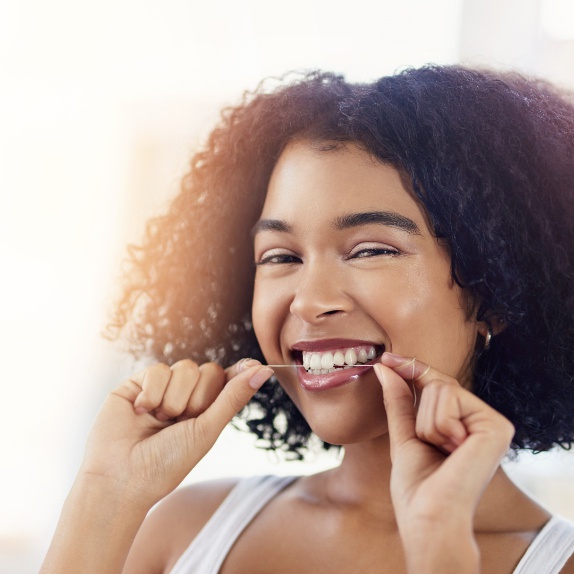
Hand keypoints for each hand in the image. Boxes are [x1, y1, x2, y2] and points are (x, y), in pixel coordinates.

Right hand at [80, 358, 273, 506]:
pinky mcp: (138, 383)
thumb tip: (265, 370)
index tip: (254, 364)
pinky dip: (153, 392)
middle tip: (182, 421)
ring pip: (185, 368)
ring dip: (175, 398)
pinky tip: (141, 411)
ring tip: (159, 422)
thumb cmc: (166, 463)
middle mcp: (186, 397)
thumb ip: (233, 397)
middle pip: (209, 370)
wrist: (121, 479)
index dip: (240, 372)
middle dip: (199, 397)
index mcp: (206, 410)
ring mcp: (163, 389)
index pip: (228, 380)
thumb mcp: (207, 430)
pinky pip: (158, 369)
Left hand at [374, 353, 514, 572]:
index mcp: (465, 425)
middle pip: (438, 383)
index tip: (385, 357)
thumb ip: (399, 400)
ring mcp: (493, 423)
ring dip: (426, 423)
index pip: (437, 385)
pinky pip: (449, 398)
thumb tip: (385, 365)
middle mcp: (483, 421)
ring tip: (441, 453)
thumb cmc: (417, 486)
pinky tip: (452, 451)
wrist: (428, 517)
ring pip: (440, 388)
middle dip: (419, 413)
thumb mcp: (404, 434)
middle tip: (428, 446)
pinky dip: (438, 425)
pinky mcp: (497, 426)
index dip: (411, 369)